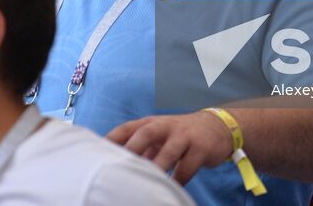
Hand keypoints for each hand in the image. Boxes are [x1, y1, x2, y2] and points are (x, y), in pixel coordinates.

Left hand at [107, 110, 234, 186]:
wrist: (217, 127)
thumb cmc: (179, 135)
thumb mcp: (159, 136)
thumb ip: (139, 147)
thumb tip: (113, 164)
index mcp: (151, 123)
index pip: (127, 128)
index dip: (111, 139)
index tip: (95, 152)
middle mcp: (166, 126)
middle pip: (146, 133)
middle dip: (132, 148)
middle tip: (119, 166)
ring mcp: (184, 136)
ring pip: (169, 151)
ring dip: (157, 167)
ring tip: (146, 181)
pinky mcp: (201, 148)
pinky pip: (188, 167)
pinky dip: (178, 180)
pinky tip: (170, 190)